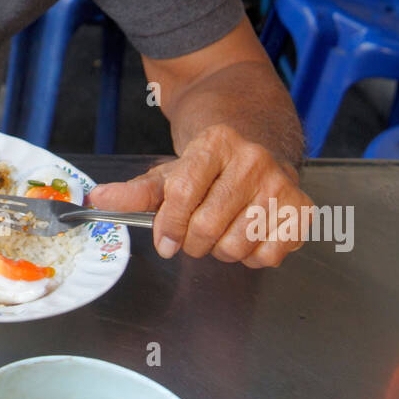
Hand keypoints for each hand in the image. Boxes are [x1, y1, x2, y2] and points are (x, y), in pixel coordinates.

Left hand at [88, 124, 313, 267]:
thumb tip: (97, 199)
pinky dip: (252, 256)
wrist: (258, 141)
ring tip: (222, 229)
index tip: (163, 240)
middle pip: (207, 227)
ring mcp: (281, 184)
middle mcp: (253, 160)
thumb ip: (136, 191)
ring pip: (235, 246)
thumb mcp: (172, 171)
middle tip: (193, 234)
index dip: (167, 226)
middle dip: (192, 241)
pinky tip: (248, 234)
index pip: (181, 195)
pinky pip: (267, 256)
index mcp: (215, 144)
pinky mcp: (301, 210)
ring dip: (221, 250)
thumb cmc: (210, 165)